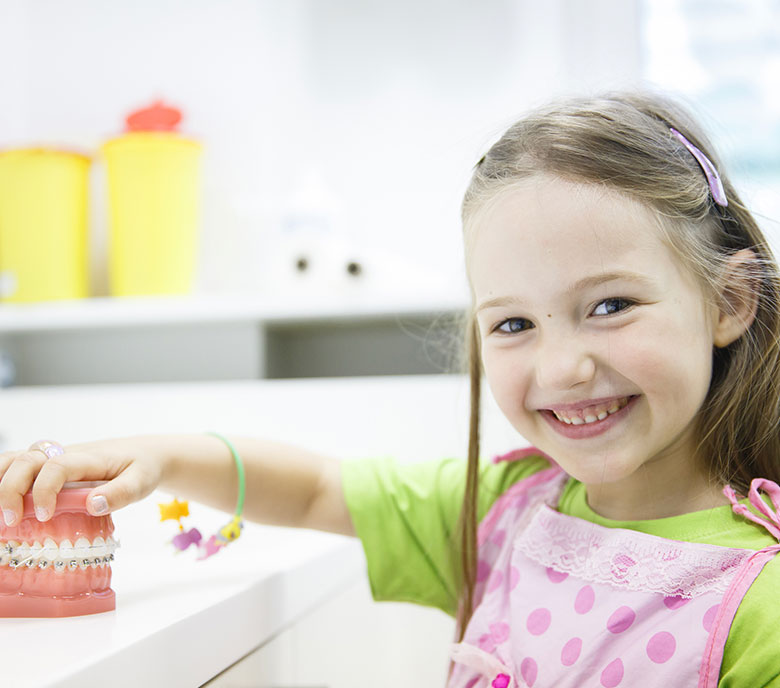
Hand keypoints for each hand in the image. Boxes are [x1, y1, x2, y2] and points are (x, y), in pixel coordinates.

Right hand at [0, 437, 165, 525]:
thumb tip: (93, 504)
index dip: (44, 489)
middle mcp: (66, 454)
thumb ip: (122, 493)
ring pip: (16, 458)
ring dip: (0, 480)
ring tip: (0, 511)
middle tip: (12, 521)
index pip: (57, 466)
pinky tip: (1, 503)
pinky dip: (3, 479)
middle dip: (11, 488)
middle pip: (27, 459)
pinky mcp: (48, 467)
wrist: (143, 454)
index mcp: (89, 458)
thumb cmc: (141, 468)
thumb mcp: (142, 482)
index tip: (43, 516)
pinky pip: (18, 467)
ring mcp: (54, 459)